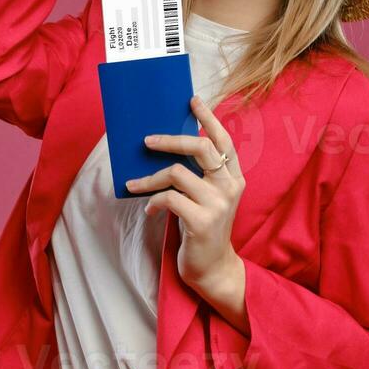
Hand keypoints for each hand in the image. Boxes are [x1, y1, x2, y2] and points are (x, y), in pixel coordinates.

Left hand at [126, 95, 245, 292]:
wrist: (212, 268)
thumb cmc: (202, 228)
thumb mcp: (206, 197)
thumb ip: (197, 174)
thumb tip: (165, 145)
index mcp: (234, 177)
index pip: (224, 140)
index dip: (209, 118)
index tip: (192, 100)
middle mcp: (230, 187)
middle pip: (201, 147)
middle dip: (170, 139)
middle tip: (147, 140)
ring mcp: (218, 204)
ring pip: (176, 173)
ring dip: (149, 178)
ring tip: (135, 185)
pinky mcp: (201, 221)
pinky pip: (168, 199)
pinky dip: (153, 202)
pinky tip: (149, 210)